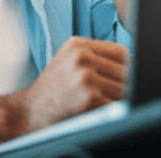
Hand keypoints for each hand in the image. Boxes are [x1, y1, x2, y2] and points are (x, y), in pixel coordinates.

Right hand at [7, 36, 127, 132]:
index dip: (129, 68)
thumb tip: (132, 65)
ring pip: (124, 89)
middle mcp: (82, 56)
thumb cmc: (51, 90)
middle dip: (128, 87)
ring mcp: (85, 76)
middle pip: (125, 71)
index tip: (130, 79)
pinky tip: (105, 115)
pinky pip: (117, 105)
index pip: (121, 52)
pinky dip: (117, 113)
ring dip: (123, 101)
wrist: (27, 112)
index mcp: (78, 45)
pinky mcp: (89, 97)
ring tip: (110, 107)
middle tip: (123, 98)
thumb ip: (94, 57)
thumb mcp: (67, 61)